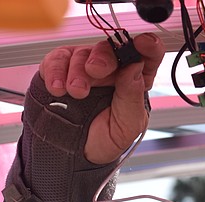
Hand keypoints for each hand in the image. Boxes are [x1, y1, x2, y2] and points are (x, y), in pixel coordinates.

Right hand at [38, 33, 165, 163]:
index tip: (144, 43)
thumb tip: (134, 68)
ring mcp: (85, 67)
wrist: (74, 154)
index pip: (148, 56)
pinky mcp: (61, 69)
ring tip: (76, 92)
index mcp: (135, 81)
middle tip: (96, 70)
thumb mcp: (127, 126)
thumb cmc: (105, 140)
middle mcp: (112, 70)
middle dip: (104, 57)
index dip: (149, 46)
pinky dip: (56, 71)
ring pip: (83, 53)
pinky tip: (58, 88)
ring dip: (78, 71)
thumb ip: (132, 97)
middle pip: (112, 48)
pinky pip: (58, 59)